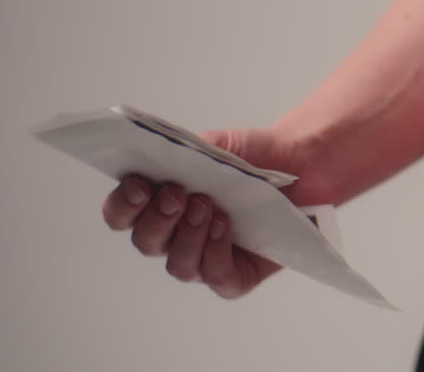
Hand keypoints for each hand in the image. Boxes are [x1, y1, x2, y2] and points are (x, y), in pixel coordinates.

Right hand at [100, 125, 334, 298]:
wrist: (301, 165)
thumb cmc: (253, 158)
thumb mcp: (216, 145)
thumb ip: (184, 152)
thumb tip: (158, 155)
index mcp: (160, 204)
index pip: (123, 215)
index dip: (123, 205)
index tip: (138, 185)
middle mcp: (178, 236)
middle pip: (146, 243)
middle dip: (157, 218)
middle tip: (177, 193)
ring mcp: (206, 258)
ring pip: (179, 266)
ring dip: (188, 236)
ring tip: (208, 207)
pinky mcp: (238, 275)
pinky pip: (217, 278)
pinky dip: (216, 254)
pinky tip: (225, 227)